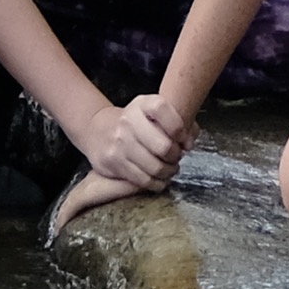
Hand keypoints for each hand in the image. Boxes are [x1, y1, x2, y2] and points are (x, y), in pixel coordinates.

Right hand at [62, 88, 189, 194]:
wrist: (99, 131)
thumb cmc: (136, 123)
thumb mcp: (153, 112)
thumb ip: (178, 121)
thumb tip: (189, 143)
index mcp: (142, 104)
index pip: (163, 109)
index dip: (179, 128)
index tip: (184, 139)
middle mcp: (128, 121)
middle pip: (163, 145)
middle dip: (176, 156)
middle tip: (176, 157)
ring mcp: (119, 143)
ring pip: (155, 167)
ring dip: (168, 172)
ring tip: (170, 169)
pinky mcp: (113, 162)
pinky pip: (143, 180)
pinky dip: (156, 183)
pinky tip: (159, 178)